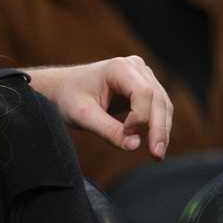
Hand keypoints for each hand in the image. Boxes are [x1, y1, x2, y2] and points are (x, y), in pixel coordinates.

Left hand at [28, 56, 171, 158]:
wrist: (60, 89)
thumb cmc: (67, 98)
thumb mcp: (82, 116)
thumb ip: (108, 131)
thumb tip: (135, 146)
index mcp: (119, 67)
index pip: (144, 93)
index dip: (141, 116)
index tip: (128, 134)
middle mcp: (135, 67)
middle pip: (158, 99)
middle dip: (159, 129)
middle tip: (156, 155)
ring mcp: (142, 76)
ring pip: (163, 105)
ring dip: (162, 130)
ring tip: (156, 154)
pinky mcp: (143, 88)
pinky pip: (158, 108)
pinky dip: (157, 126)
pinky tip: (153, 144)